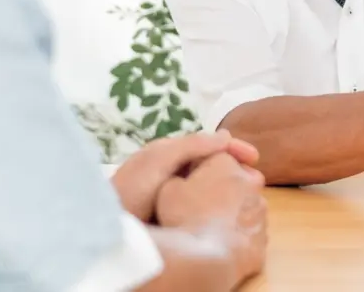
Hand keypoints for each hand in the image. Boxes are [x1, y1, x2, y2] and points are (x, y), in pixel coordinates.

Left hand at [111, 131, 261, 221]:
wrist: (107, 228)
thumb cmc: (129, 192)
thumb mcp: (160, 160)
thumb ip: (191, 145)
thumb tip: (225, 135)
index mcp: (168, 153)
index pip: (208, 143)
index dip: (233, 148)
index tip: (255, 158)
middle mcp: (171, 169)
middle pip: (212, 163)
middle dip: (236, 169)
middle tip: (257, 182)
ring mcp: (171, 192)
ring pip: (209, 183)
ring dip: (230, 187)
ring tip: (248, 196)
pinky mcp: (171, 213)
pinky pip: (202, 202)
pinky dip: (218, 203)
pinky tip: (227, 211)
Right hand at [156, 153, 268, 285]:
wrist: (207, 258)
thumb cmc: (185, 218)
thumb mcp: (167, 189)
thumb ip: (178, 177)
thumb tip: (182, 179)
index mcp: (226, 163)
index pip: (215, 158)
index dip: (200, 170)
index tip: (188, 185)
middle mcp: (251, 180)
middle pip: (235, 179)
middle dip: (221, 188)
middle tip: (199, 207)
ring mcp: (261, 208)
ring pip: (246, 204)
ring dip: (232, 211)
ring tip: (209, 229)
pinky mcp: (263, 234)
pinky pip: (249, 230)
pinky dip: (238, 235)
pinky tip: (221, 245)